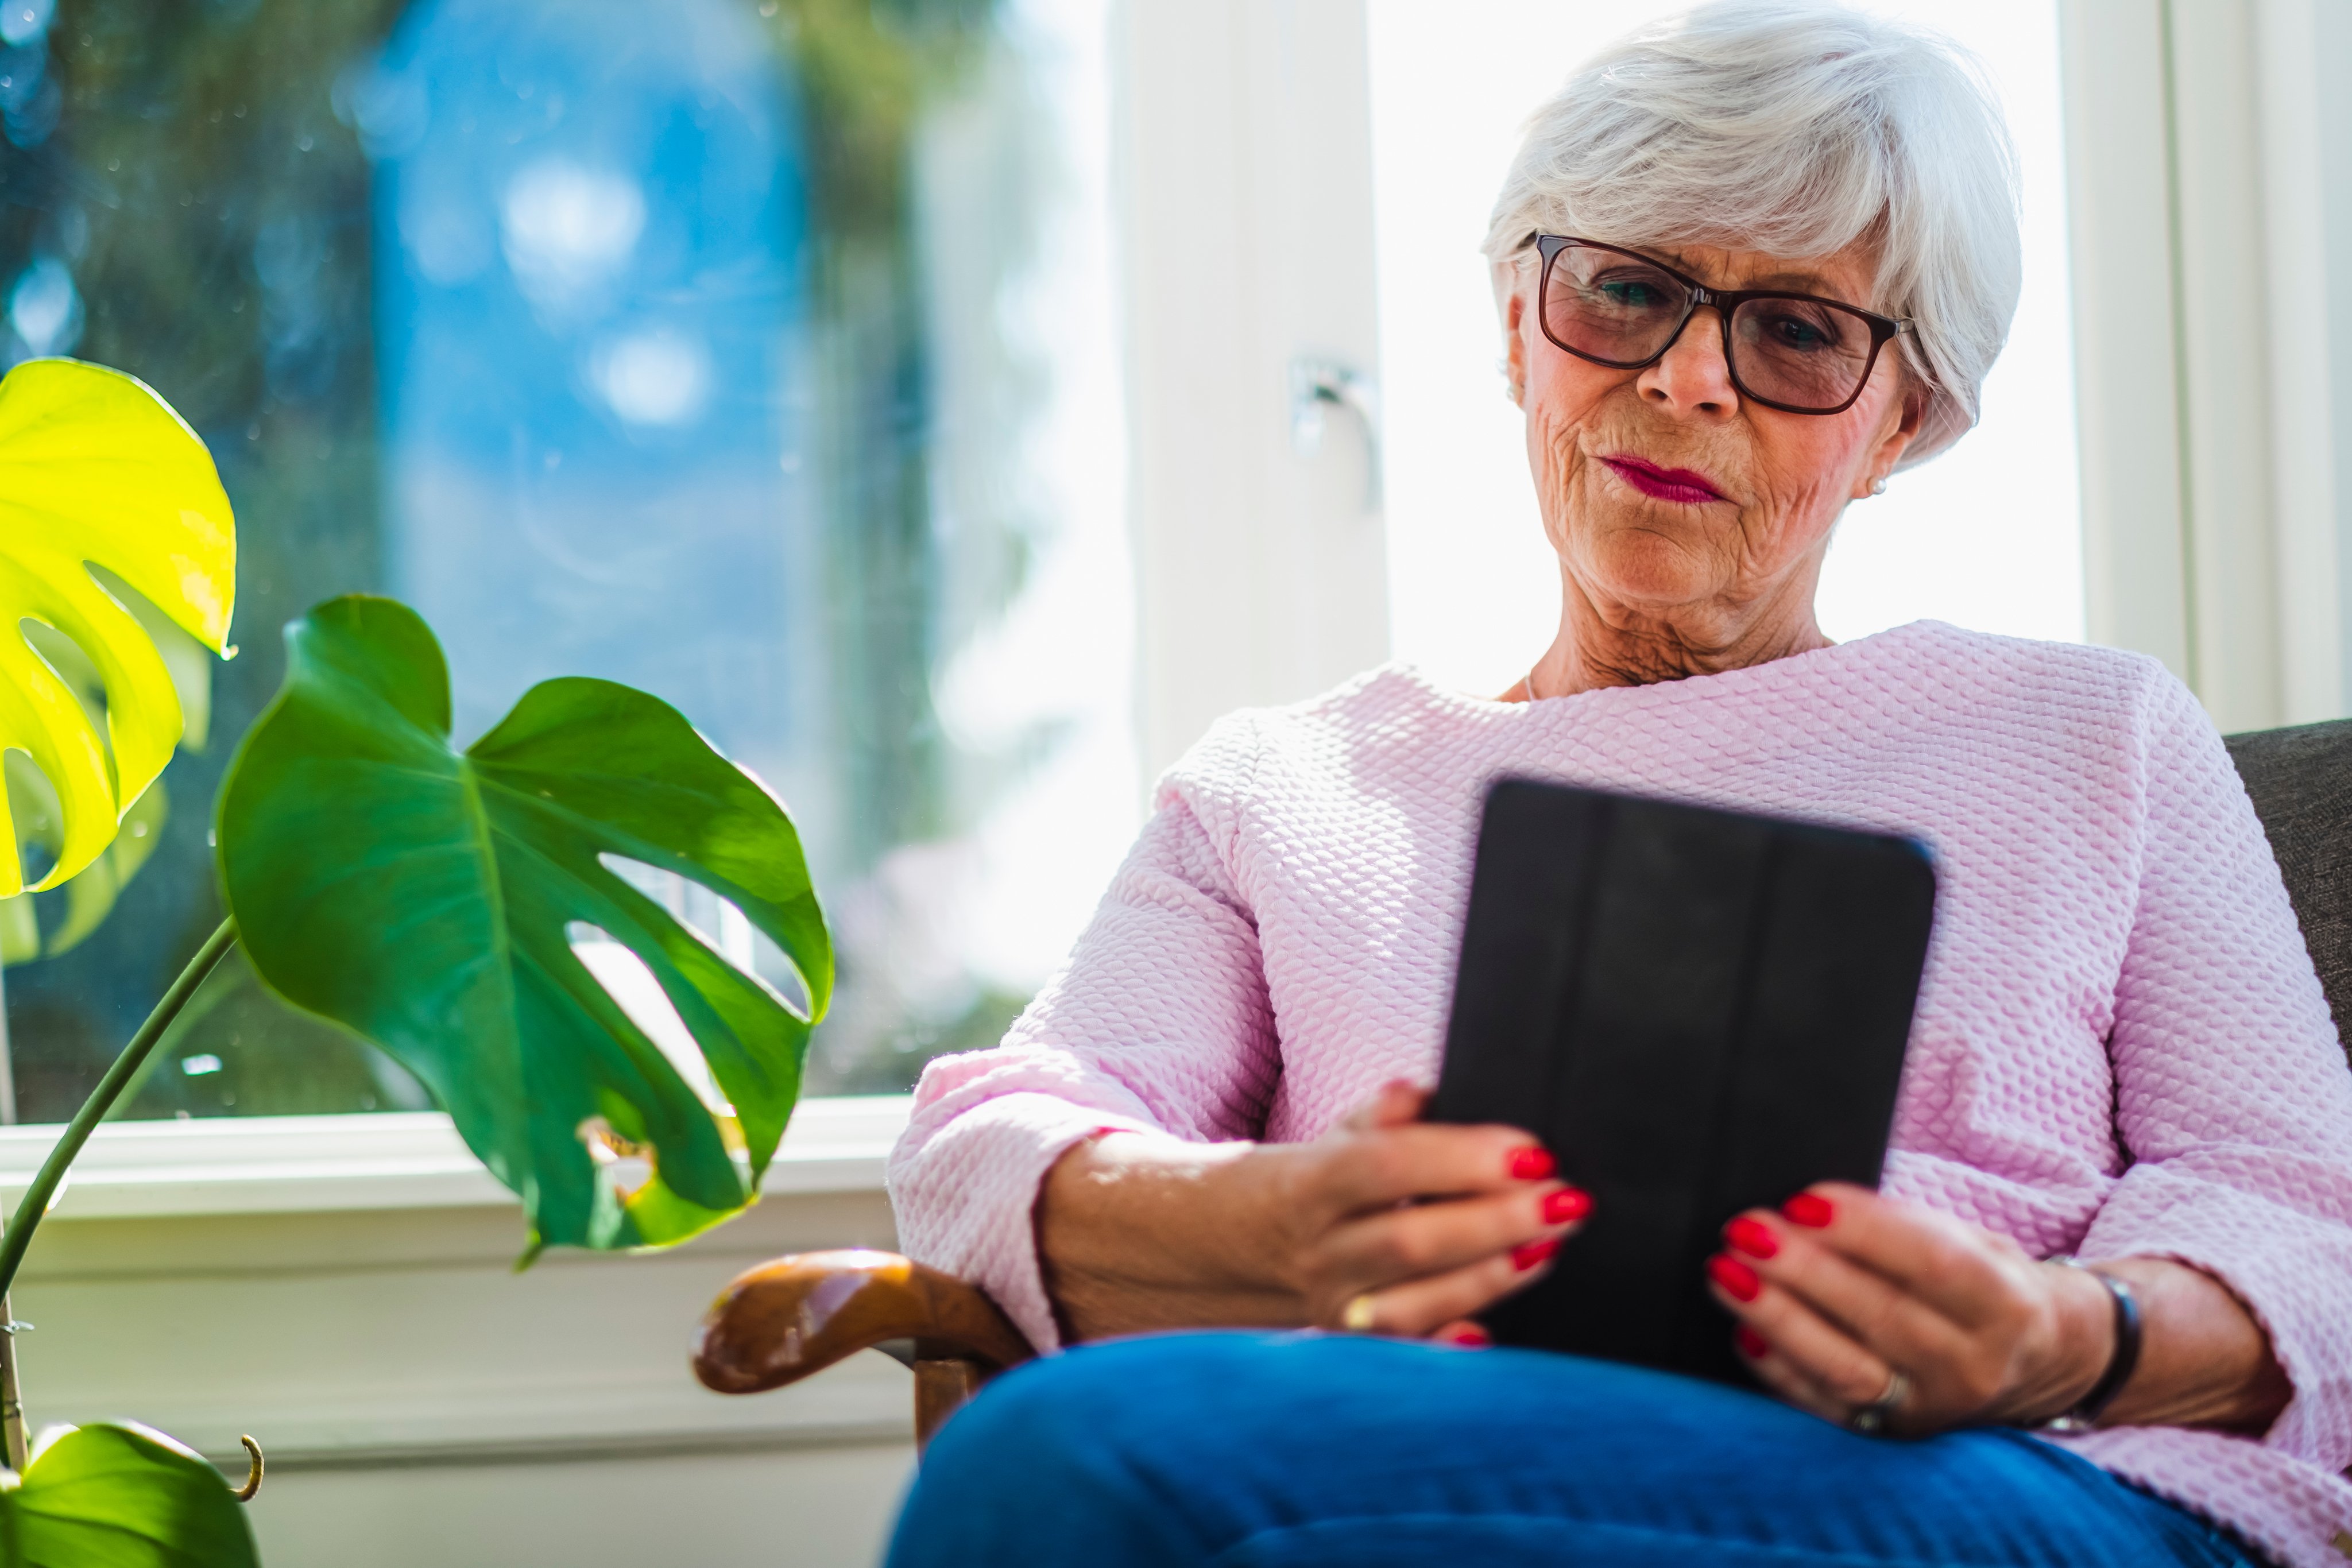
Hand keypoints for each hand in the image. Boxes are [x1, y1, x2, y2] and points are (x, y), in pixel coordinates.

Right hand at [1036, 1081, 1588, 1341]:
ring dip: (1493, 1275)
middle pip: (1410, 1240)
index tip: (1532, 1149)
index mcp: (1311, 1182)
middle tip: (1567, 1199)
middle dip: (1497, 1220)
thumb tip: (1417, 1090)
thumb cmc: (1309, 1181)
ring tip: (1551, 1244)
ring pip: (1414, 1300)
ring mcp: (1333, 1304)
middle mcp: (1318, 1250)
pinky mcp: (1352, 1343)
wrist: (1231, 1249)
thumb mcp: (1331, 1136)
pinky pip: (1406, 1351)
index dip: (1461, 1158)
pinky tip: (1492, 1334)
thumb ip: (1380, 1116)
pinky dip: (1448, 1344)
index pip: (1388, 1166)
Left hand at [1703, 1182, 2111, 1435]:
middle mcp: (1973, 1366)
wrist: (2037, 1360)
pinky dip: (1779, 1369)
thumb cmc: (1985, 1282)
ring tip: (1725, 1273)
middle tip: (1745, 1231)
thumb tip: (1811, 1209)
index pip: (1933, 1265)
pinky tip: (1743, 1332)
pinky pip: (1826, 1406)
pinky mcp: (1893, 1435)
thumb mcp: (1973, 1242)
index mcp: (2006, 1306)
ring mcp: (1932, 1409)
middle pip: (1880, 1316)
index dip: (1864, 1231)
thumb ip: (1905, 1227)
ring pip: (1847, 1367)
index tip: (1801, 1200)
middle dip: (1803, 1270)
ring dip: (1777, 1317)